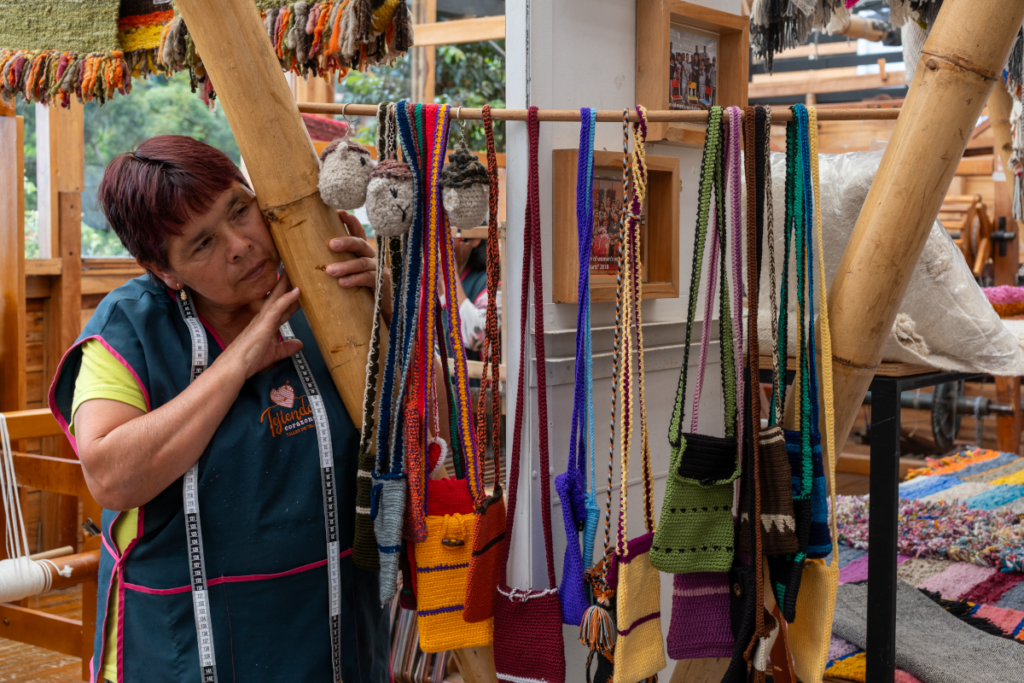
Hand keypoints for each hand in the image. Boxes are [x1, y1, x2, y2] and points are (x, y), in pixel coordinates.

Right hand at [221, 273, 302, 378]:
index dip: (291, 298)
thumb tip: (299, 344)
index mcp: (266, 324)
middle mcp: (263, 318)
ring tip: (297, 271)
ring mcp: (262, 319)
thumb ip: (286, 348)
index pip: (282, 308)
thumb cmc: (249, 359)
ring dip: (287, 284)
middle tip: (298, 270)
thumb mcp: (274, 353)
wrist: (234, 367)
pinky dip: (287, 299)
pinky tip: (296, 291)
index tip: (300, 287)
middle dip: (288, 284)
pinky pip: (276, 308)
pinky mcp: (262, 324)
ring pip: (277, 297)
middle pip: (279, 297)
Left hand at [327, 210, 392, 325]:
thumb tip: (304, 260)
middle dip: (346, 241)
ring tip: (329, 271)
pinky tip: (343, 283)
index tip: (339, 212)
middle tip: (330, 244)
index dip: (350, 222)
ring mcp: (379, 270)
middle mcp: (372, 257)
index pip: (357, 233)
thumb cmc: (358, 293)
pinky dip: (355, 280)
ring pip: (362, 263)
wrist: (380, 314)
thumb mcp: (347, 275)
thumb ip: (335, 265)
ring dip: (345, 266)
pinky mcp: (382, 284)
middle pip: (360, 244)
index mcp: (362, 252)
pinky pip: (368, 278)